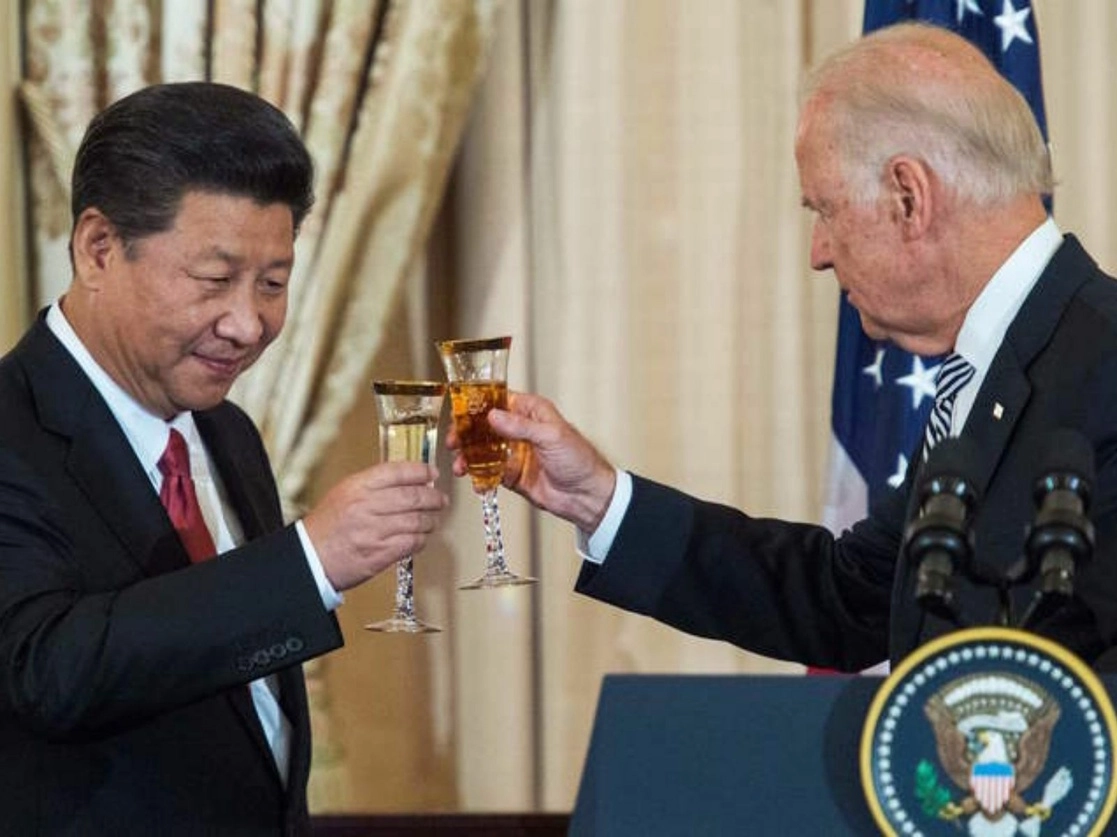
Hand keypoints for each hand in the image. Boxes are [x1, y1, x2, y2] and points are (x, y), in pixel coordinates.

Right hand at [303, 462, 447, 591]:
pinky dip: (421, 539)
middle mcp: (367, 506)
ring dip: (430, 520)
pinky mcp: (380, 553)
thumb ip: (373, 485)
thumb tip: (405, 480)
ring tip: (432, 520)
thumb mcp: (344, 493)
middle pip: (413, 496)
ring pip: (416, 520)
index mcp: (358, 487)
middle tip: (440, 499)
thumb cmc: (326, 527)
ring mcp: (374, 531)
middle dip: (433, 497)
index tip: (432, 472)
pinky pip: (411, 543)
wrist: (310, 557)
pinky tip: (420, 537)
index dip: (420, 470)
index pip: (397, 472)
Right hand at [446, 391, 615, 531]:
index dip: (477, 405)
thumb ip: (521, 427)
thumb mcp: (551, 436)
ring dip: (468, 457)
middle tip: (454, 442)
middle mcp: (520, 430)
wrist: (586, 495)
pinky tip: (474, 481)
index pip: (499, 401)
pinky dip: (479, 476)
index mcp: (531, 412)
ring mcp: (514, 452)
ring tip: (460, 466)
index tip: (460, 412)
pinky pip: (489, 472)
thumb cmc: (580, 459)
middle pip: (484, 426)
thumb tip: (494, 416)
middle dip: (466, 434)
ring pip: (483, 450)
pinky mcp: (511, 474)